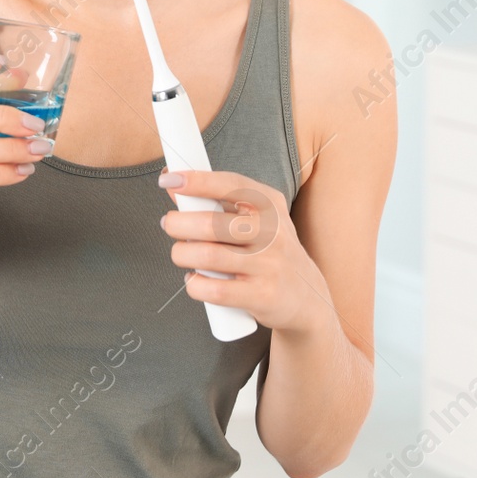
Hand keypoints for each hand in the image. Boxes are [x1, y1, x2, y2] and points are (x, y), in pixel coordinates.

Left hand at [156, 168, 332, 335]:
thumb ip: (216, 202)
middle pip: (211, 223)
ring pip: (207, 256)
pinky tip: (195, 280)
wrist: (307, 298)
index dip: (197, 181)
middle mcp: (273, 232)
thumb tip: (173, 182)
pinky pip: (214, 290)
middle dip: (178, 223)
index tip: (169, 179)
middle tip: (170, 224)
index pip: (231, 185)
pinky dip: (194, 284)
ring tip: (180, 254)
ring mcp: (270, 265)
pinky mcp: (263, 296)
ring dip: (181, 254)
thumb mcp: (254, 220)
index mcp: (270, 205)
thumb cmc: (269, 252)